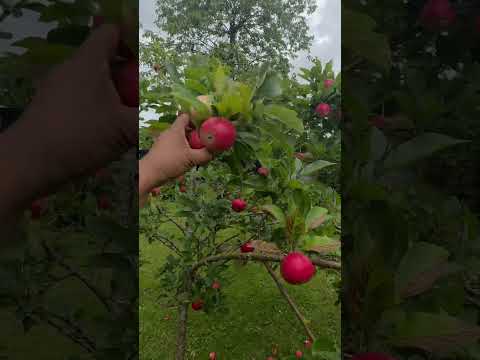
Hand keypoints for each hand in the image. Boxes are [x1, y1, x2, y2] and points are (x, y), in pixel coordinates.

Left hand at [0, 24, 136, 217]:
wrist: (32, 163)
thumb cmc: (81, 136)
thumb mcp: (123, 129)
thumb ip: (147, 119)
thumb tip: (168, 116)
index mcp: (89, 63)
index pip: (111, 34)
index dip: (132, 44)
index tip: (148, 66)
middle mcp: (72, 69)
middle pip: (105, 59)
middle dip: (128, 74)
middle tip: (146, 93)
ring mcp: (59, 87)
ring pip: (94, 80)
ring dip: (114, 92)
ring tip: (131, 112)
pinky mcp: (53, 105)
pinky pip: (82, 95)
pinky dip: (99, 104)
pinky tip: (110, 126)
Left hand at [139, 113, 211, 196]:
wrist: (150, 174)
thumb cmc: (170, 162)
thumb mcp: (192, 159)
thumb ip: (205, 154)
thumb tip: (216, 152)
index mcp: (176, 129)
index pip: (186, 116)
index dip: (197, 118)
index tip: (207, 125)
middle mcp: (170, 133)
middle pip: (185, 128)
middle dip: (196, 133)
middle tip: (207, 140)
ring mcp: (165, 142)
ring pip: (181, 138)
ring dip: (191, 143)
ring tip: (200, 151)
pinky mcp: (163, 151)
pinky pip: (176, 146)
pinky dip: (184, 149)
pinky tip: (190, 159)